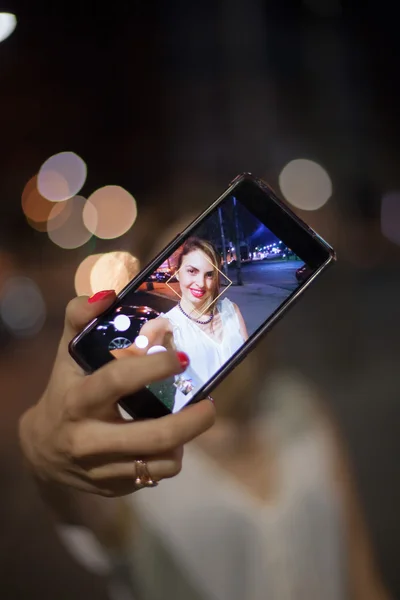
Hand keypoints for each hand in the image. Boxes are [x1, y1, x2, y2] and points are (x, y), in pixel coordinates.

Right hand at [19, 291, 214, 496]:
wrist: (42, 450)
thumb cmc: (64, 391)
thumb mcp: (66, 355)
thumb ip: (80, 319)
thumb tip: (108, 294)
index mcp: (78, 400)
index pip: (118, 381)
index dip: (153, 367)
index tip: (182, 358)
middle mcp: (88, 439)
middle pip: (154, 436)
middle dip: (192, 421)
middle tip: (210, 404)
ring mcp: (102, 469)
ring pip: (161, 462)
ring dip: (184, 440)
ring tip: (189, 419)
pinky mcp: (113, 487)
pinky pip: (155, 475)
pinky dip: (169, 457)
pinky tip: (167, 440)